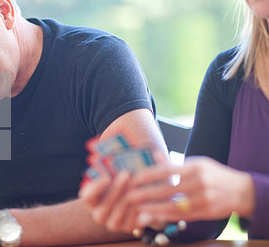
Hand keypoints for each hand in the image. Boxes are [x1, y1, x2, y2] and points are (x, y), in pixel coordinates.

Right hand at [79, 171, 139, 232]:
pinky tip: (144, 198)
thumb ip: (110, 170)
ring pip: (118, 212)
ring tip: (138, 184)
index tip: (107, 177)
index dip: (96, 188)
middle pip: (104, 205)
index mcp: (92, 202)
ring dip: (128, 197)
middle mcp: (99, 215)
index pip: (87, 197)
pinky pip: (131, 220)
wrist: (136, 203)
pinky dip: (138, 208)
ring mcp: (112, 224)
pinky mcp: (127, 228)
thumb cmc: (122, 184)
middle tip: (127, 174)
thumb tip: (111, 157)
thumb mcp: (114, 176)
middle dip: (116, 188)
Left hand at [128, 157, 254, 228]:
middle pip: (167, 189)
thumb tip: (153, 154)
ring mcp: (204, 198)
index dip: (149, 175)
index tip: (134, 178)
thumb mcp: (197, 163)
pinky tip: (155, 217)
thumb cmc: (214, 174)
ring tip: (138, 210)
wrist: (242, 190)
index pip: (167, 170)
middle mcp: (199, 182)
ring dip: (154, 209)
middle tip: (130, 196)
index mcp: (194, 167)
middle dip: (147, 194)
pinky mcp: (207, 212)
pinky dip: (168, 217)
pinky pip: (183, 216)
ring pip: (174, 205)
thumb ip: (174, 163)